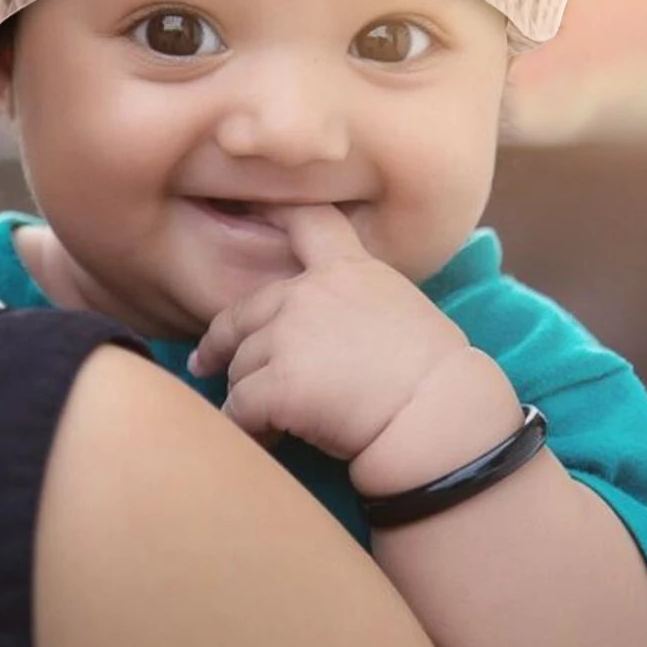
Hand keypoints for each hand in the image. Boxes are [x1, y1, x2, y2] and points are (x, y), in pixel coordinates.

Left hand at [189, 204, 473, 472]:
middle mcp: (309, 293)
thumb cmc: (436, 376)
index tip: (245, 206)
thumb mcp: (401, 309)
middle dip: (221, 342)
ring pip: (239, 366)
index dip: (271, 213)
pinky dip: (247, 428)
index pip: (306, 223)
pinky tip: (268, 440)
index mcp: (348, 269)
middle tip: (205, 362)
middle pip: (244, 313)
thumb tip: (326, 331)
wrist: (441, 419)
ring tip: (267, 422)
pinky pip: (240, 407)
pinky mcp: (278, 383)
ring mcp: (289, 335)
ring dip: (246, 395)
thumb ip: (354, 303)